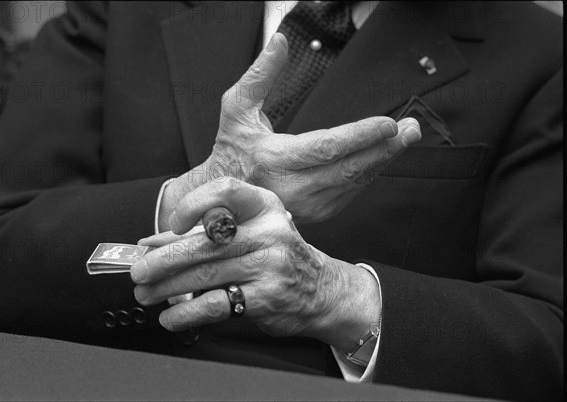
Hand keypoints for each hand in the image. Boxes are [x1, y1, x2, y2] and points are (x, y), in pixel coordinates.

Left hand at [132, 178, 380, 352]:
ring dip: (167, 288)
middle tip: (139, 271)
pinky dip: (186, 313)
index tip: (172, 224)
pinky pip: (216, 305)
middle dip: (163, 259)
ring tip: (146, 294)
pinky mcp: (266, 296)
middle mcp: (268, 232)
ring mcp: (269, 264)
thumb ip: (202, 235)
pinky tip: (171, 316)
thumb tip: (151, 244)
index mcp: (263, 206)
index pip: (224, 191)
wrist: (321, 290)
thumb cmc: (278, 257)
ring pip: (205, 275)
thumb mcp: (249, 234)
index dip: (193, 204)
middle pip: (205, 242)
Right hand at [162, 33, 420, 225]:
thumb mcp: (236, 108)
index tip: (388, 124)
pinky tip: (381, 156)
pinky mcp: (315, 214)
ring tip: (405, 138)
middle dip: (385, 149)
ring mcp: (305, 205)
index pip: (325, 147)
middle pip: (348, 169)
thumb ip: (260, 74)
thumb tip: (281, 40)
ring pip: (353, 183)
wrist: (226, 195)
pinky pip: (349, 192)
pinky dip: (368, 173)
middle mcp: (291, 188)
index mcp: (272, 159)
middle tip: (411, 129)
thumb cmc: (232, 148)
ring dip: (382, 160)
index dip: (360, 136)